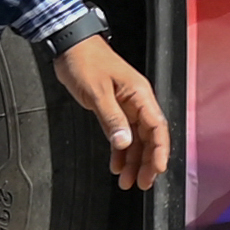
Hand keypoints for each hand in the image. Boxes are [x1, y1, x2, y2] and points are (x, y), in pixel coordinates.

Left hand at [51, 35, 172, 188]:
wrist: (70, 45)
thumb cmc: (85, 61)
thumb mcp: (97, 91)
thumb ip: (112, 118)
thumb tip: (124, 143)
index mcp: (139, 95)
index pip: (157, 127)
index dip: (159, 149)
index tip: (157, 169)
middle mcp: (137, 102)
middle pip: (149, 137)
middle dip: (147, 162)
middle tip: (142, 183)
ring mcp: (125, 107)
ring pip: (135, 139)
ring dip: (133, 161)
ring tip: (127, 182)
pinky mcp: (112, 110)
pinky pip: (120, 134)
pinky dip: (119, 151)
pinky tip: (116, 166)